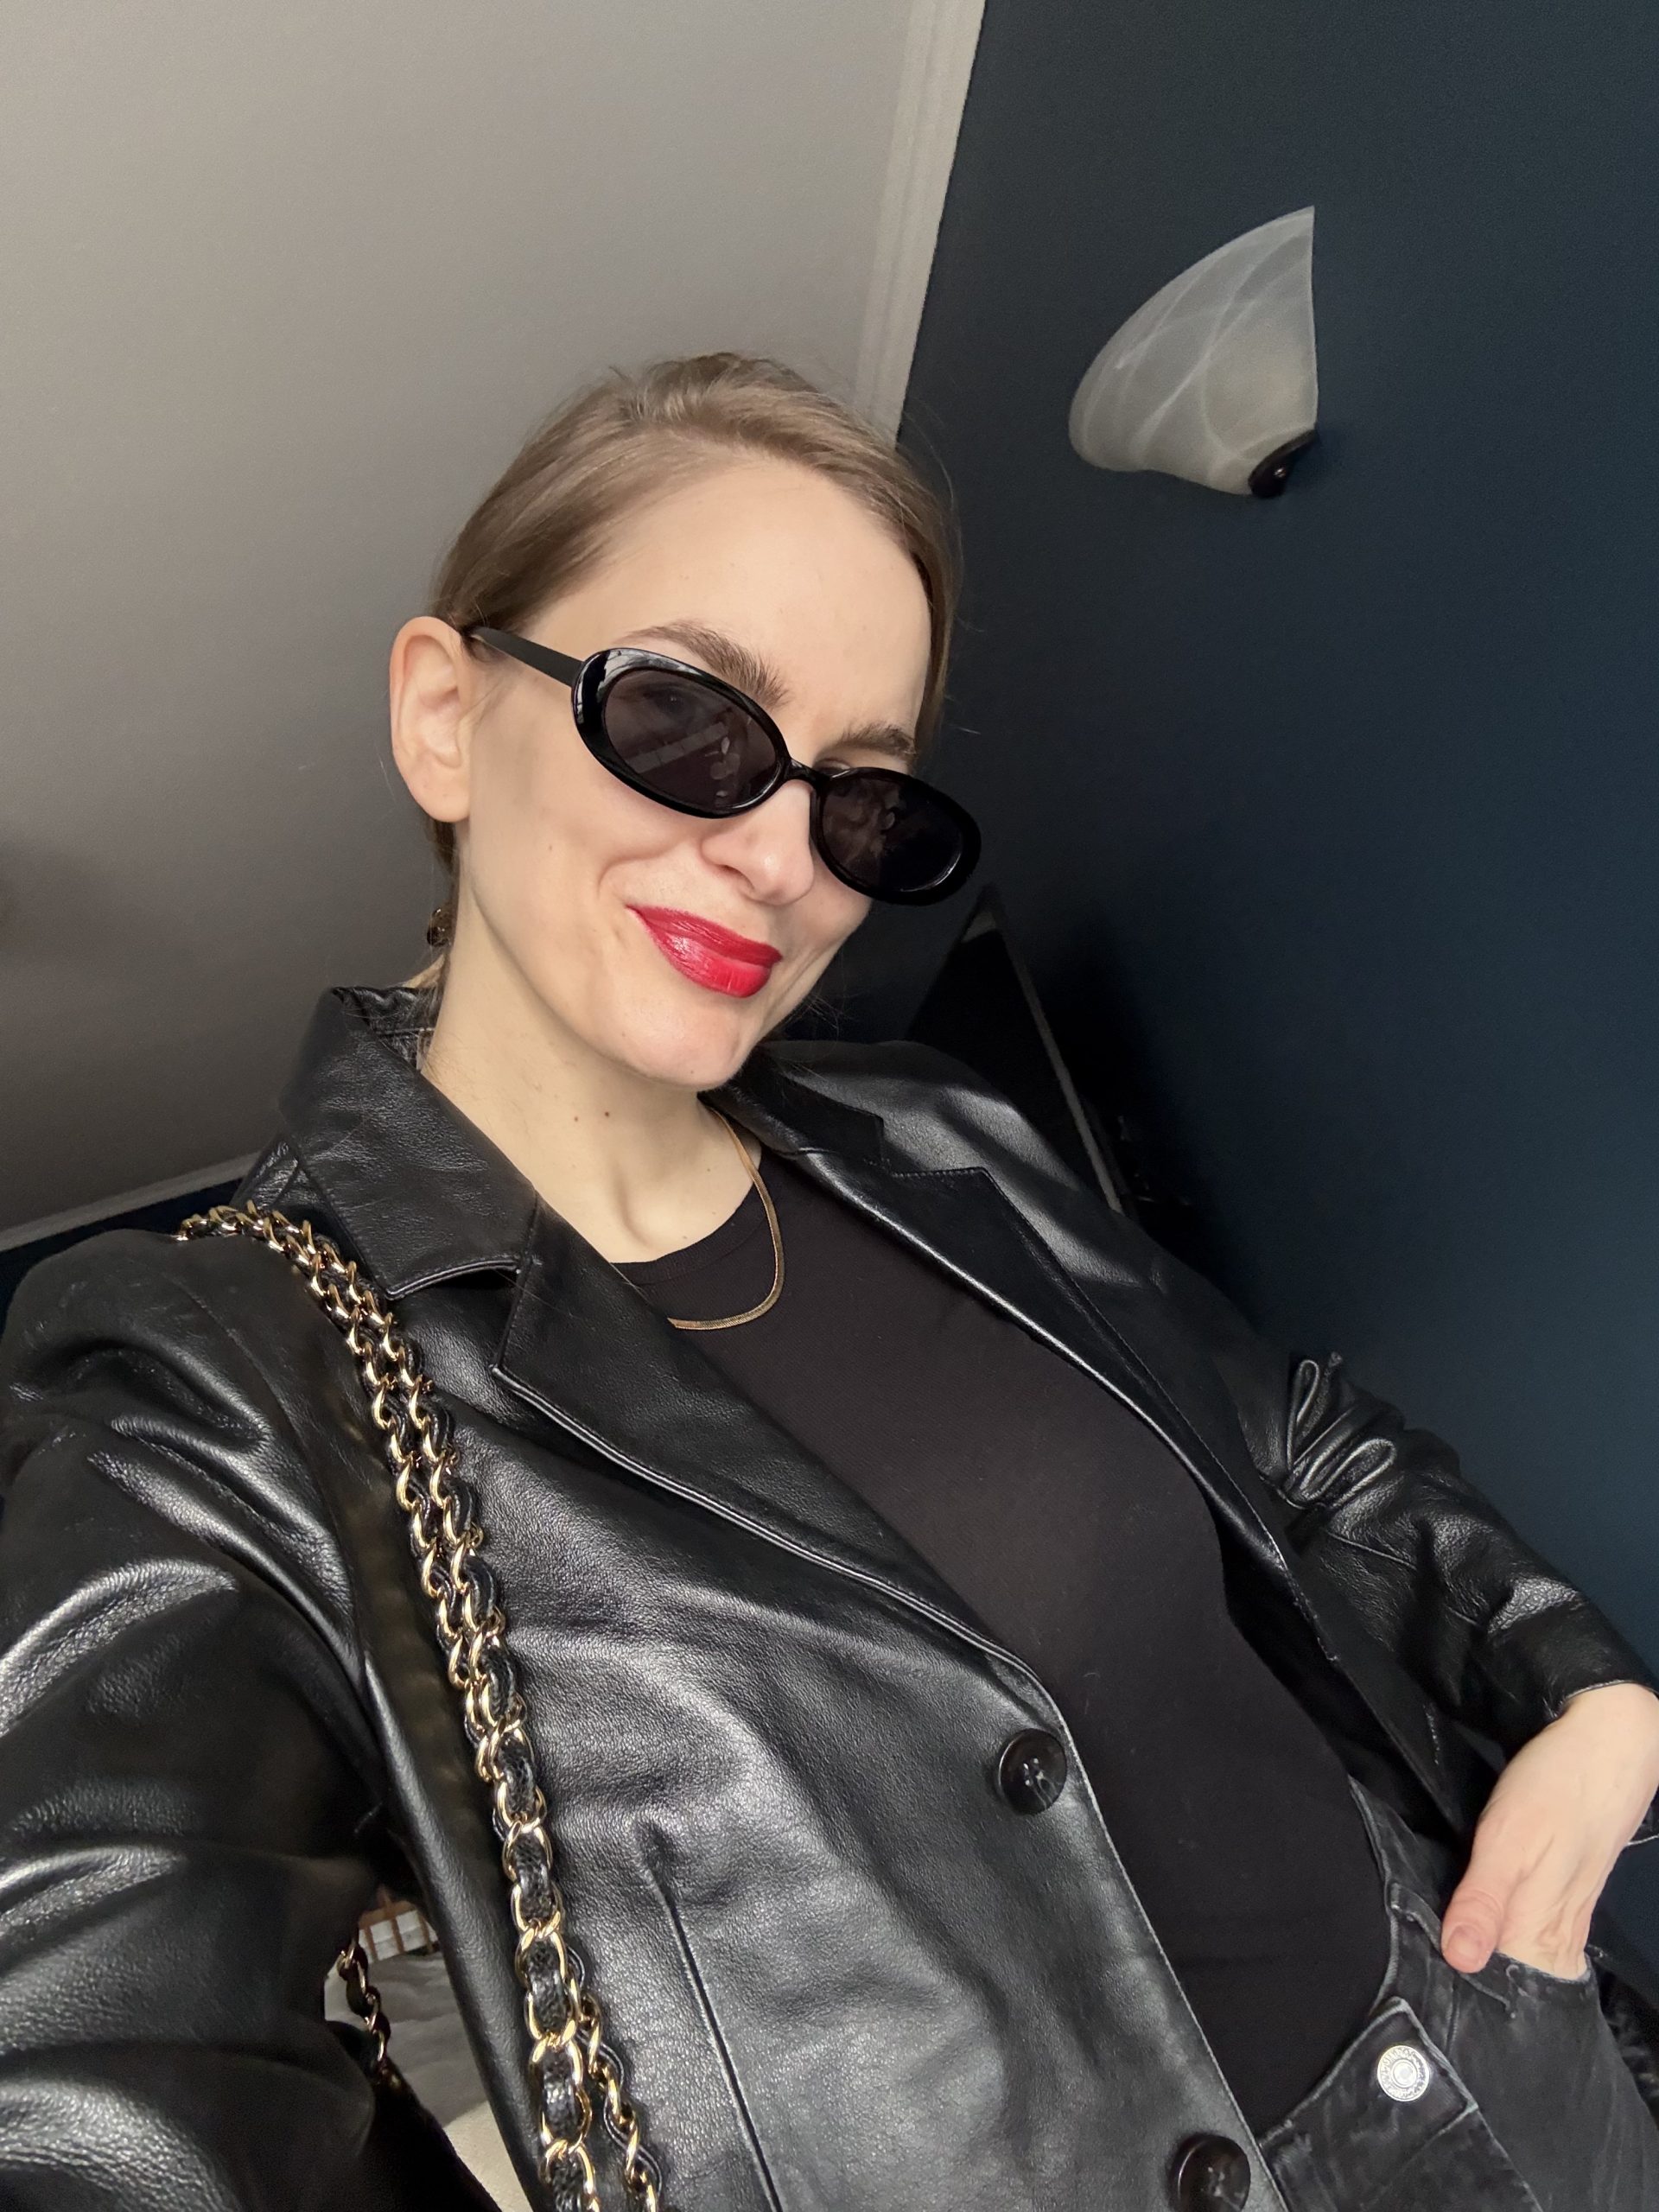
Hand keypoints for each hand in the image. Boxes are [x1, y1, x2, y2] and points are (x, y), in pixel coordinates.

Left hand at [1441, 1681, 1658, 1978]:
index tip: (1425, 1992)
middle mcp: (1558, 1933)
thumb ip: (1484, 1901)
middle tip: (1424, 1981)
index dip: (1464, 1993)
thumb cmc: (1553, 1788)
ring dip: (1493, 1962)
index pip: (1503, 1988)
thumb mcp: (1506, 1838)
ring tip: (1446, 1962)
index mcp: (1540, 1928)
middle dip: (1476, 1984)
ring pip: (1529, 1959)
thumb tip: (1460, 1961)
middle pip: (1517, 1979)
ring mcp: (1569, 1913)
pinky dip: (1512, 1941)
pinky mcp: (1570, 1893)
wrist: (1610, 1742)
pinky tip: (1486, 1935)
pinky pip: (1539, 1935)